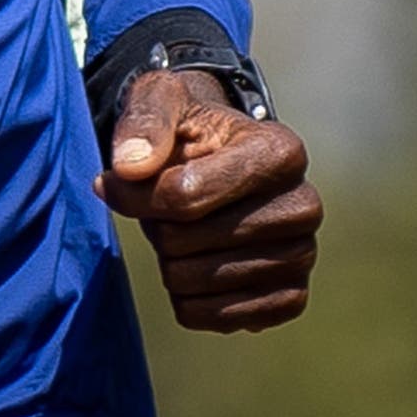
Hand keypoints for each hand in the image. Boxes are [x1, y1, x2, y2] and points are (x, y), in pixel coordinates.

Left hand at [95, 69, 320, 332]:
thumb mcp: (159, 99)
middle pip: (186, 240)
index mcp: (280, 151)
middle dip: (155, 224)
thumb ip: (143, 122)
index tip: (112, 180)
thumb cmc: (185, 125)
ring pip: (195, 281)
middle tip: (163, 204)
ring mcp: (302, 256)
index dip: (134, 194)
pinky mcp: (291, 298)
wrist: (215, 159)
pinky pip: (215, 318)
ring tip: (183, 226)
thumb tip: (129, 167)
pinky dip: (187, 297)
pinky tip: (194, 263)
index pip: (185, 194)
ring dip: (169, 258)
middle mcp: (303, 206)